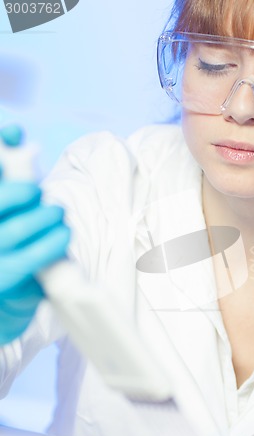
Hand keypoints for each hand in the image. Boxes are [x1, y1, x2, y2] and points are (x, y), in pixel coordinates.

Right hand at [0, 125, 69, 343]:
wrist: (2, 300)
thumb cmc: (9, 245)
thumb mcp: (11, 212)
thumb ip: (12, 176)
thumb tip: (18, 135)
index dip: (1, 147)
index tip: (17, 133)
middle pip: (3, 198)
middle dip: (22, 191)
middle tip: (40, 193)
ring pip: (17, 228)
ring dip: (45, 217)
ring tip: (57, 215)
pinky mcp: (4, 277)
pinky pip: (33, 257)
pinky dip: (53, 242)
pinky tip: (64, 234)